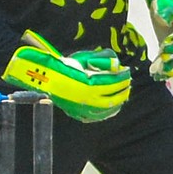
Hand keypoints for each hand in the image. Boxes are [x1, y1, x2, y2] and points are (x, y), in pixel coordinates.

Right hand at [2, 30, 130, 121]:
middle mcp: (88, 99)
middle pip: (114, 96)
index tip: (127, 71)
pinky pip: (100, 115)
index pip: (113, 81)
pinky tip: (114, 105)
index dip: (122, 76)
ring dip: (119, 99)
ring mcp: (84, 109)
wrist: (45, 80)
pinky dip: (110, 110)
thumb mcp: (84, 58)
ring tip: (123, 91)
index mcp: (89, 84)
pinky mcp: (80, 114)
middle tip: (127, 81)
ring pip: (109, 108)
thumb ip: (102, 59)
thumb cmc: (65, 66)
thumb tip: (116, 66)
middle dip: (124, 88)